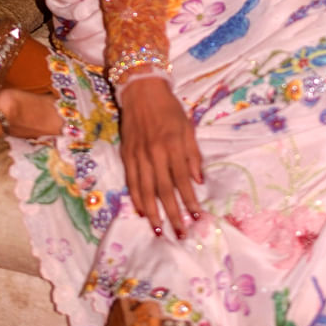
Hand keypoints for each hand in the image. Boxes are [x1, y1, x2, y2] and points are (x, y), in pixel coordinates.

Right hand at [118, 75, 202, 237]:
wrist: (142, 91)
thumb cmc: (169, 108)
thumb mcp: (188, 127)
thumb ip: (193, 154)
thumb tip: (199, 182)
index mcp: (172, 145)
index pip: (183, 180)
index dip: (190, 201)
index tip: (198, 218)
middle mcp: (155, 153)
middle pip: (164, 190)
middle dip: (173, 214)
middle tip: (180, 234)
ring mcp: (138, 156)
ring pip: (145, 190)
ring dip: (153, 212)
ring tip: (159, 230)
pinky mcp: (126, 156)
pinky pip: (131, 182)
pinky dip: (136, 198)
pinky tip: (142, 211)